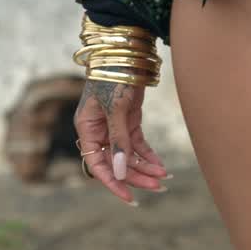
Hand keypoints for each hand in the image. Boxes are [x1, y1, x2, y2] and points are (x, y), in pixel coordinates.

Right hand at [73, 79, 170, 205]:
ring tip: (164, 177)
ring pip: (128, 156)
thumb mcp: (116, 108)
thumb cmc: (115, 76)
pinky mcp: (128, 120)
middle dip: (136, 175)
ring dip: (145, 167)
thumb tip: (120, 171)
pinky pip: (137, 145)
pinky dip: (149, 155)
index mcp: (87, 129)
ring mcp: (114, 126)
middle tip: (158, 186)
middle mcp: (98, 131)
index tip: (130, 198)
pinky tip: (161, 165)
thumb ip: (119, 140)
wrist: (128, 51)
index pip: (97, 164)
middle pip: (116, 163)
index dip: (113, 182)